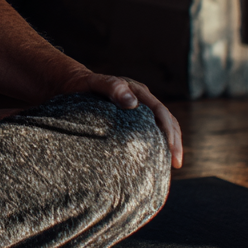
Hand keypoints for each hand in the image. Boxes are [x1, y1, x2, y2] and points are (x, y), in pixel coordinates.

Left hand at [62, 71, 182, 167]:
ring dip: (169, 144)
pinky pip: (149, 132)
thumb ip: (112, 87)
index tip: (171, 149)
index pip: (160, 112)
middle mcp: (140, 100)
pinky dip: (156, 145)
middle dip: (174, 141)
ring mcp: (137, 110)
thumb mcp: (93, 83)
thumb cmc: (82, 86)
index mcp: (136, 91)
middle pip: (166, 120)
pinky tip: (156, 160)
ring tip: (172, 165)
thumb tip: (132, 102)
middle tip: (176, 163)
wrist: (70, 86)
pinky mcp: (131, 121)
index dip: (168, 130)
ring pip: (161, 127)